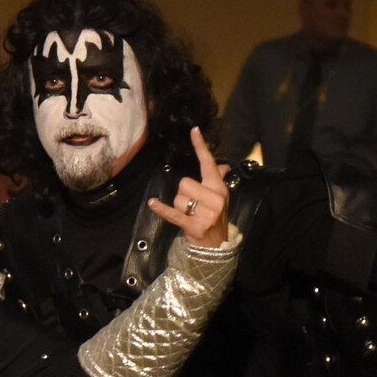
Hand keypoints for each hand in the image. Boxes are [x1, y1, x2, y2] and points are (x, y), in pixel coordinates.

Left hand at [147, 126, 230, 244]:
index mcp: (219, 188)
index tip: (194, 130)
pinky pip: (172, 214)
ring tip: (189, 215)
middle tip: (191, 205)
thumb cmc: (215, 218)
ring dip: (179, 206)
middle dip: (182, 194)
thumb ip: (219, 180)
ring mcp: (206, 213)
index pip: (208, 163)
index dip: (200, 146)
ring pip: (179, 198)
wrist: (217, 247)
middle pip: (185, 183)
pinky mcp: (194, 226)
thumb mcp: (220, 198)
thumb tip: (223, 166)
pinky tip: (153, 203)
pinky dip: (161, 209)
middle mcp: (215, 198)